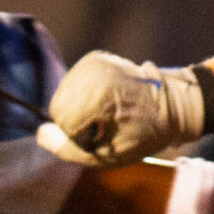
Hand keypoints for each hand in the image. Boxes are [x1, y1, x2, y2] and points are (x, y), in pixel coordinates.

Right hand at [34, 51, 210, 165]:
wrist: (171, 104)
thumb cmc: (143, 133)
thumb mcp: (108, 154)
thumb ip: (69, 149)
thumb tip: (41, 134)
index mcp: (97, 93)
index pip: (61, 120)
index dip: (78, 135)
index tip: (103, 135)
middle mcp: (92, 71)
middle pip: (57, 106)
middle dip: (75, 121)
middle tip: (104, 125)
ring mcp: (93, 61)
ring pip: (62, 94)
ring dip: (78, 109)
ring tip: (106, 113)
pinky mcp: (94, 59)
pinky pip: (72, 84)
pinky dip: (83, 96)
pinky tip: (103, 101)